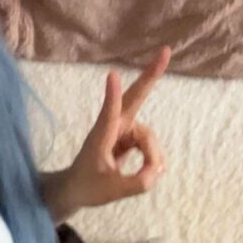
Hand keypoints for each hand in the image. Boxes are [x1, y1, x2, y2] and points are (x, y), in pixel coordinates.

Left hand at [68, 46, 169, 208]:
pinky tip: (149, 171)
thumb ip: (135, 183)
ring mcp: (124, 130)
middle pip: (135, 98)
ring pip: (149, 137)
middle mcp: (114, 127)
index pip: (108, 114)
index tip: (112, 75)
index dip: (112, 96)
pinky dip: (153, 160)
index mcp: (101, 135)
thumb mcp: (111, 191)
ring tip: (146, 176)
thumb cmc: (88, 186)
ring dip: (152, 157)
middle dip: (150, 76)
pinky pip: (151, 146)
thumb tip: (155, 173)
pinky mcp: (131, 137)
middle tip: (165, 52)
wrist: (77, 188)